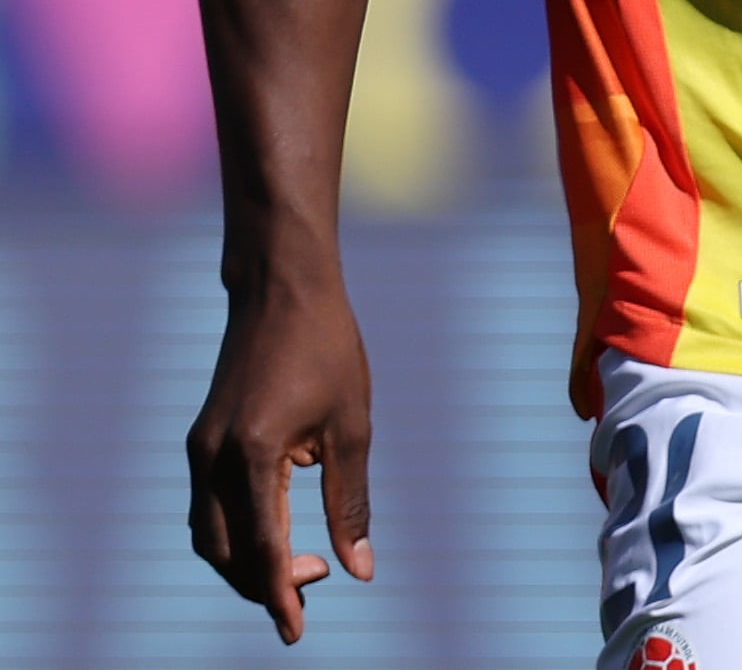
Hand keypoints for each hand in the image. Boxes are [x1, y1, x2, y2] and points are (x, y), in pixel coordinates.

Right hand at [186, 267, 374, 642]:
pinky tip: (278, 529)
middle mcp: (212, 458)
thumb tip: (359, 569)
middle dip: (263, 584)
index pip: (261, 550)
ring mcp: (199, 449)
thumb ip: (351, 501)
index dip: (281, 597)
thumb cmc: (328, 349)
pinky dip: (236, 532)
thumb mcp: (353, 426)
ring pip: (210, 535)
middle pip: (225, 553)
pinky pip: (209, 506)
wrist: (281, 289)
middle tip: (316, 584)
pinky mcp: (200, 440)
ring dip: (247, 561)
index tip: (297, 634)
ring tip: (301, 565)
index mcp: (252, 455)